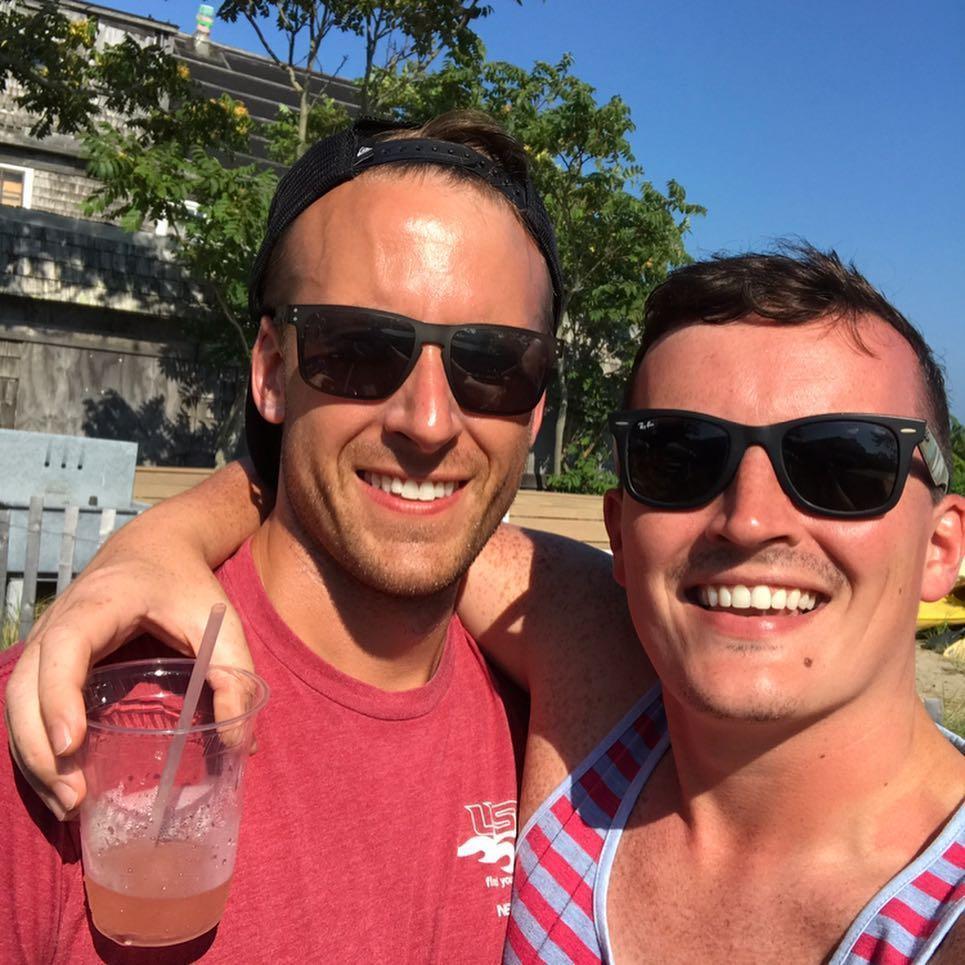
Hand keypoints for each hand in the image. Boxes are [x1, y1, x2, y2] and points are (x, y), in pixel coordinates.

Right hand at [4, 555, 251, 819]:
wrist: (155, 547)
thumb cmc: (186, 584)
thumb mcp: (219, 621)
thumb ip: (234, 673)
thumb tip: (241, 744)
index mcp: (99, 604)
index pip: (64, 648)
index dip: (59, 697)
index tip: (72, 744)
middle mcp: (57, 623)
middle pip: (24, 688)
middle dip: (41, 748)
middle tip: (74, 799)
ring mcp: (44, 643)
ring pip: (15, 704)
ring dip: (33, 758)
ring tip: (68, 807)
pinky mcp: (46, 662)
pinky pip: (25, 707)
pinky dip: (35, 748)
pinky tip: (60, 786)